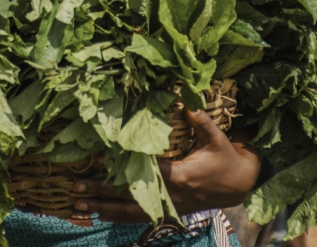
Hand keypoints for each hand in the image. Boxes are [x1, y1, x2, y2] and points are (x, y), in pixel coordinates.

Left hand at [73, 109, 258, 222]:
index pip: (145, 174)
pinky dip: (119, 215)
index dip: (122, 170)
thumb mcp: (217, 138)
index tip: (99, 164)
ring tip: (80, 204)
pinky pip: (140, 216)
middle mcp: (171, 195)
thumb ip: (201, 121)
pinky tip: (101, 213)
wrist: (240, 185)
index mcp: (181, 176)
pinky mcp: (169, 210)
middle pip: (130, 197)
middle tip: (76, 187)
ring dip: (105, 208)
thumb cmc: (226, 159)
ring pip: (131, 211)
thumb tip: (186, 100)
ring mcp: (169, 206)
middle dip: (102, 192)